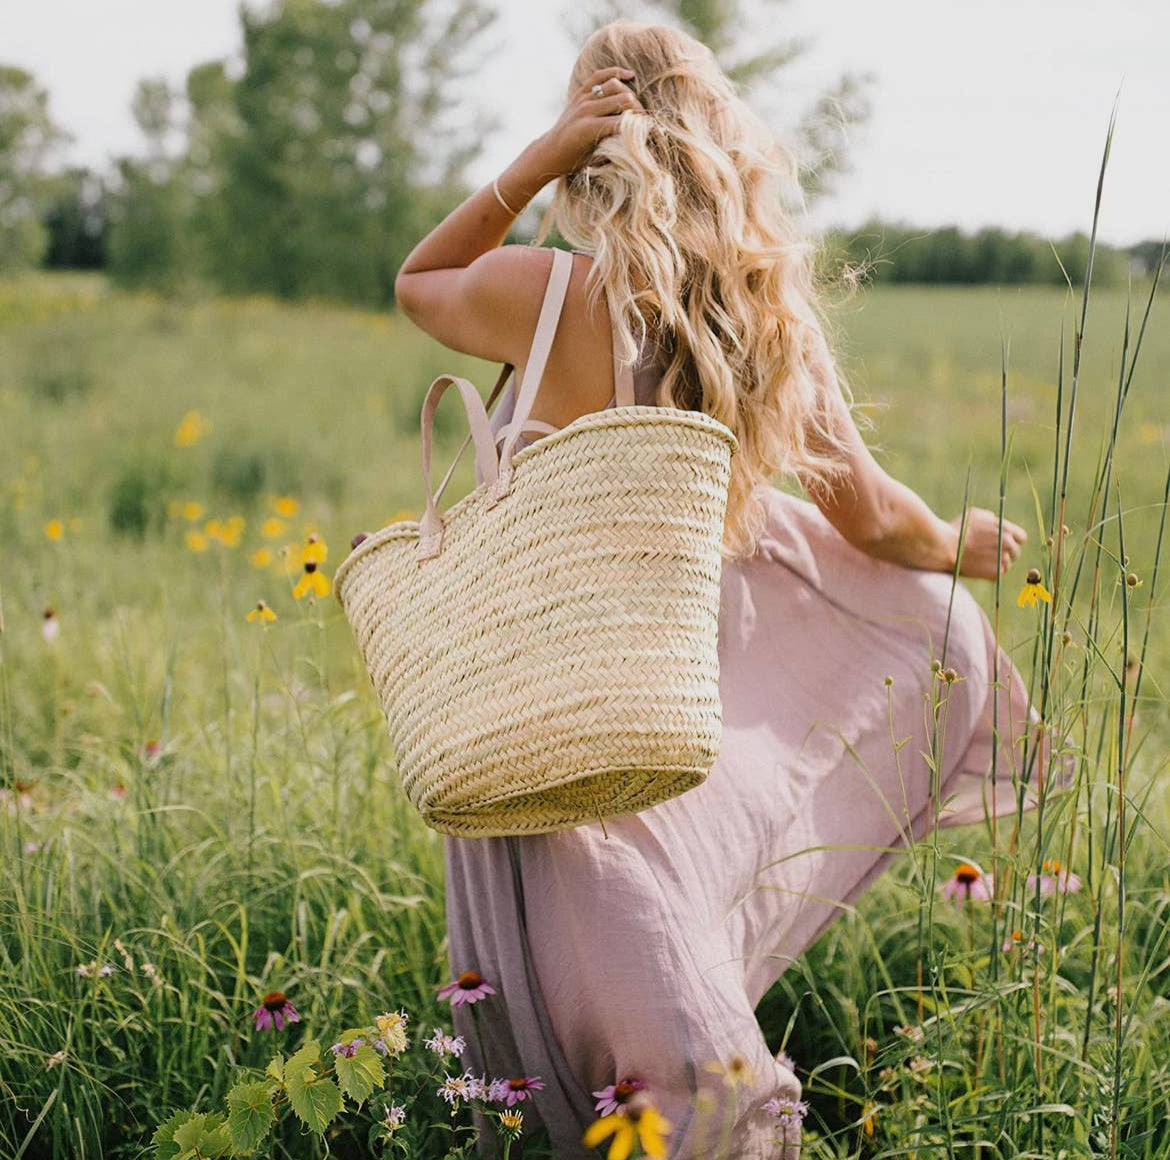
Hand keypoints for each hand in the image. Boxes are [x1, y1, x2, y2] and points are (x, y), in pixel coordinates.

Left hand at [530, 67, 644, 178]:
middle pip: (623, 99)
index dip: (639, 126)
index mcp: (589, 129)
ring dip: (629, 94)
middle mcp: (586, 110)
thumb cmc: (575, 161)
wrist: (550, 151)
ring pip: (614, 85)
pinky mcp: (580, 93)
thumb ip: (614, 146)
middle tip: (644, 119)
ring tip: (635, 106)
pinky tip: (630, 75)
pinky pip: (600, 76)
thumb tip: (637, 138)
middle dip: (637, 109)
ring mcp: (582, 99)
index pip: (623, 122)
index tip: (650, 130)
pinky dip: (616, 73)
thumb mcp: (595, 159)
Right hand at [951, 508, 1026, 579]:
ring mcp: (1003, 558)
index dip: (1013, 540)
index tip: (1003, 544)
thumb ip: (990, 518)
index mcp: (1005, 529)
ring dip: (997, 562)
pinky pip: (1000, 573)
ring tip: (981, 560)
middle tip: (989, 554)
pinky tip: (979, 567)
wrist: (946, 547)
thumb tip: (995, 521)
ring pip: (1007, 563)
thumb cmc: (957, 530)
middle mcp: (1008, 543)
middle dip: (1005, 553)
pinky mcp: (996, 572)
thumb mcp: (975, 515)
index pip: (1021, 537)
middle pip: (1016, 552)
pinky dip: (991, 572)